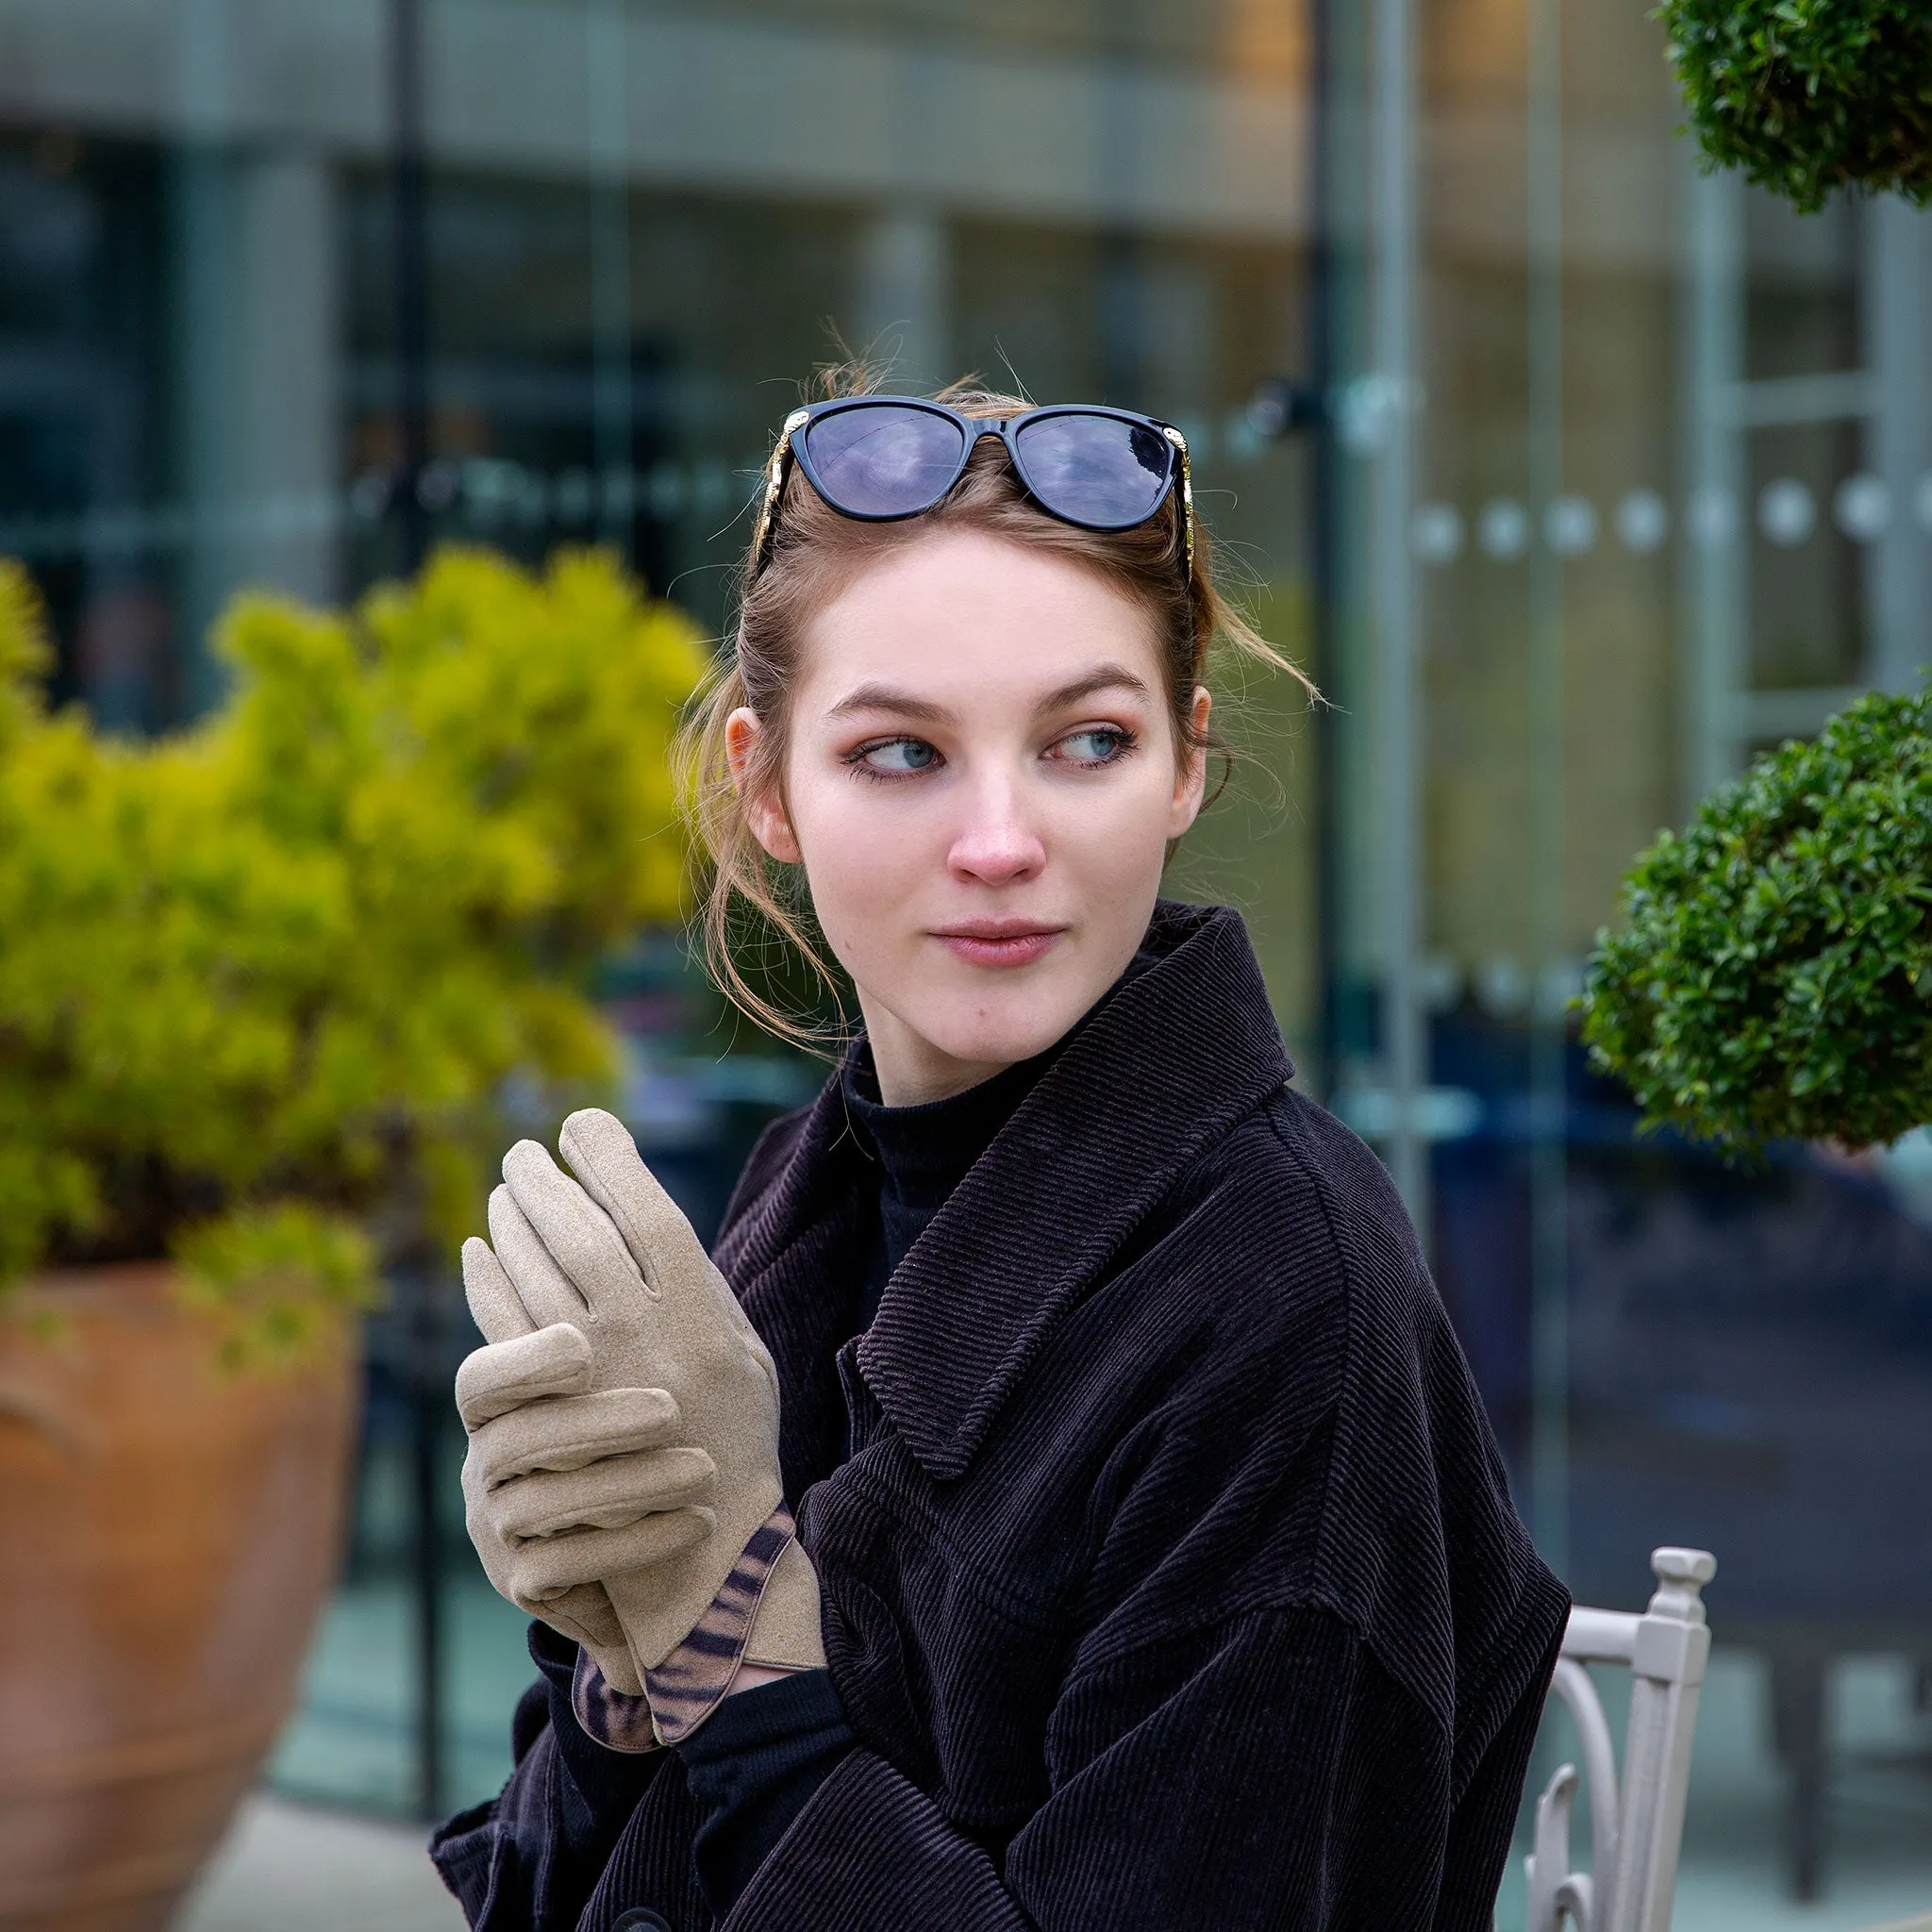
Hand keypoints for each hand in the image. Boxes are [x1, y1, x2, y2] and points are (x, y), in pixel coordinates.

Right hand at [456, 1278, 716, 1694]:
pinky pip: (572, 1568)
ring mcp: (500, 1525)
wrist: (653, 1547)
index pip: (487, 1374)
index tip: (585, 1350)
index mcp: (507, 1401)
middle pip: (517, 1438)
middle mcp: (489, 1458)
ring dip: (628, 1485)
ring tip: (701, 1471)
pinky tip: (698, 1522)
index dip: (525, 1359)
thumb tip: (650, 1221)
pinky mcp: (526, 1584)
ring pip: (546, 1506)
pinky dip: (638, 1543)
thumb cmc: (656, 1437)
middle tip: (669, 1411)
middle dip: (593, 1421)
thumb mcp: (643, 1370)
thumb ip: (635, 1310)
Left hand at [473, 1110, 823, 1700]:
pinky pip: (502, 1326)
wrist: (702, 1542)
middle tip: (524, 1154)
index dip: (608, 1159)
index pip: (646, 1209)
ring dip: (513, 1222)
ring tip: (504, 1192)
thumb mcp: (741, 1350)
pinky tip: (477, 1250)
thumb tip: (642, 1211)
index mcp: (699, 1311)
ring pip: (537, 1272)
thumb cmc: (731, 1432)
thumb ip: (698, 1284)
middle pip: (580, 1232)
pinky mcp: (545, 1408)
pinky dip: (484, 1280)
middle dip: (546, 1182)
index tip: (582, 1126)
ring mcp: (588, 1373)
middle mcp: (641, 1335)